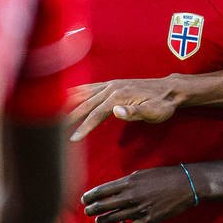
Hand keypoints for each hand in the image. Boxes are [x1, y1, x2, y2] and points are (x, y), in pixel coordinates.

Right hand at [65, 77, 180, 142]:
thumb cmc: (162, 105)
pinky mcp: (112, 83)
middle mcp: (111, 87)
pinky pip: (89, 87)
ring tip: (52, 112)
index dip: (83, 126)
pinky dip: (76, 91)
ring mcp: (110, 84)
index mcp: (119, 96)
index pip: (96, 114)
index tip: (73, 139)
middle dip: (69, 116)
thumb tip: (116, 112)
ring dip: (68, 102)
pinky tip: (67, 94)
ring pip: (84, 93)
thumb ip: (135, 112)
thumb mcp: (154, 112)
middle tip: (55, 131)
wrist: (170, 90)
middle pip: (85, 103)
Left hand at [81, 164, 202, 222]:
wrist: (186, 184)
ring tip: (98, 220)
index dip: (90, 196)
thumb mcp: (142, 173)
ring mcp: (139, 210)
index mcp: (128, 182)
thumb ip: (126, 182)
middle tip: (87, 211)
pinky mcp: (149, 220)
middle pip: (104, 205)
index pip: (102, 191)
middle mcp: (131, 196)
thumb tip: (114, 189)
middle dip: (92, 209)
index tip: (84, 199)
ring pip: (114, 218)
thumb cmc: (165, 175)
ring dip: (103, 220)